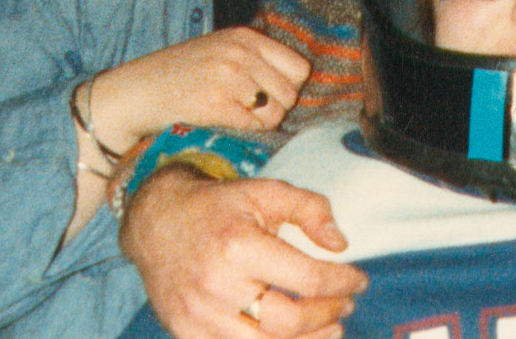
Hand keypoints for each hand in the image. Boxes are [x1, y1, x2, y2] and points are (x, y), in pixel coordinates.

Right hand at [92, 28, 310, 152]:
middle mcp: (241, 53)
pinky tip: (225, 125)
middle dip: (276, 108)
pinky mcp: (217, 103)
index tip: (269, 97)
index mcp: (245, 37)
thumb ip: (254, 59)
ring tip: (235, 118)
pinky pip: (255, 126)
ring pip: (276, 112)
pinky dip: (245, 132)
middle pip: (291, 92)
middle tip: (249, 112)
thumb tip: (294, 86)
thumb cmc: (179, 76)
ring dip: (261, 123)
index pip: (298, 67)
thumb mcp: (219, 51)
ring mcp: (229, 76)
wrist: (136, 92)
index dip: (288, 87)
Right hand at [122, 167, 367, 338]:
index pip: (306, 278)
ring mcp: (199, 316)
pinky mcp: (187, 334)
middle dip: (328, 315)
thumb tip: (340, 244)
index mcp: (239, 245)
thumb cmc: (218, 207)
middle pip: (288, 322)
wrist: (156, 222)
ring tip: (331, 329)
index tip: (358, 280)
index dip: (341, 282)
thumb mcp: (265, 192)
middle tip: (345, 305)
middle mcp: (217, 285)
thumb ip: (309, 209)